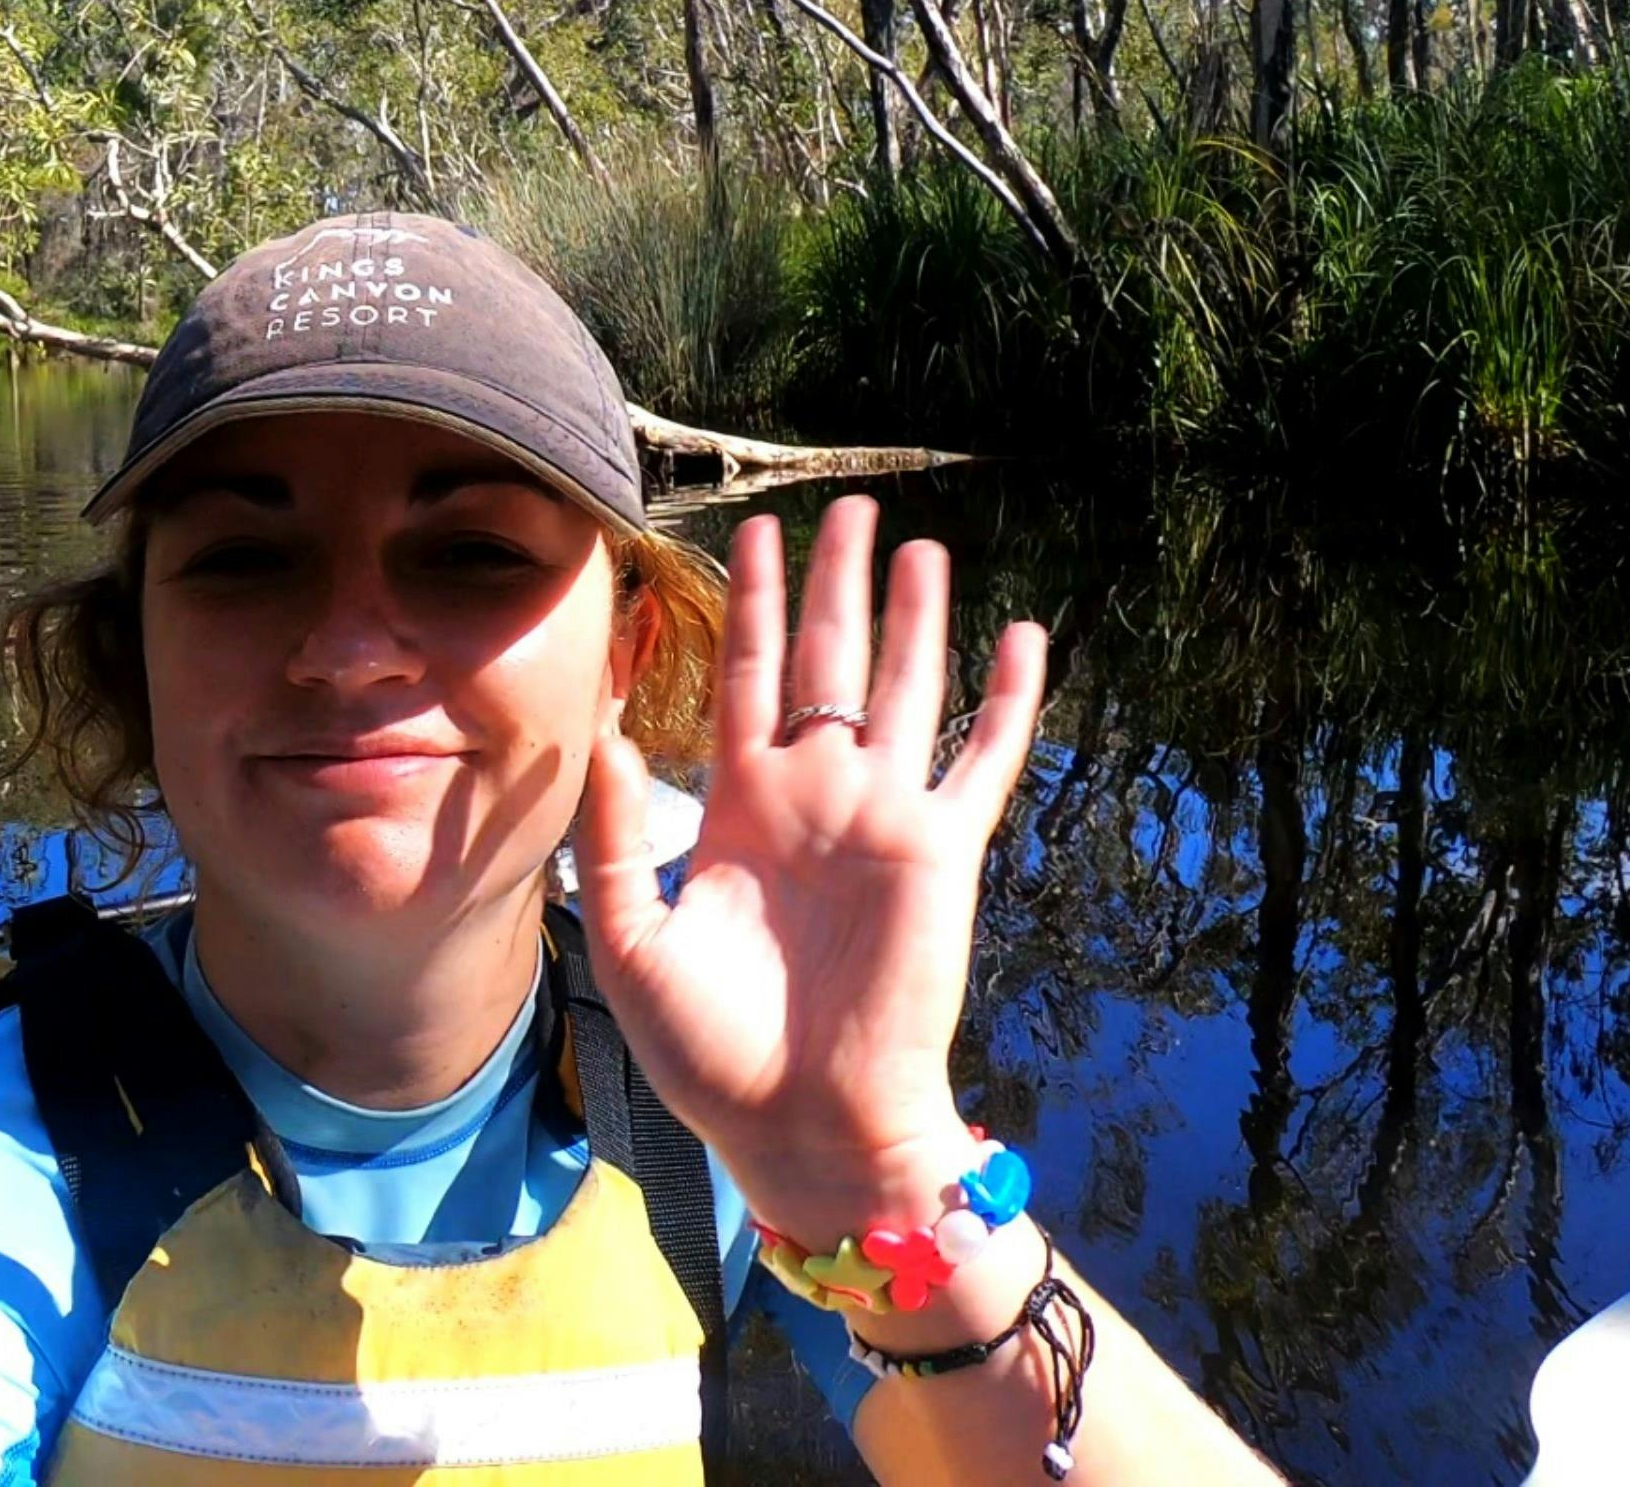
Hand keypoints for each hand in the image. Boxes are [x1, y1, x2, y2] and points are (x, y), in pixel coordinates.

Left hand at [572, 494, 1047, 1243]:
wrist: (804, 1125)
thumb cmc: (710, 1052)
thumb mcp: (632, 940)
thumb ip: (615, 838)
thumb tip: (608, 734)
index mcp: (740, 808)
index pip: (745, 676)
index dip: (750, 604)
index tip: (753, 530)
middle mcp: (815, 796)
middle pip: (828, 661)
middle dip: (835, 583)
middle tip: (845, 505)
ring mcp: (882, 819)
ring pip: (907, 690)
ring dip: (917, 618)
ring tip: (922, 545)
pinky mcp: (941, 853)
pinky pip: (984, 761)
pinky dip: (1008, 699)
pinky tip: (1021, 635)